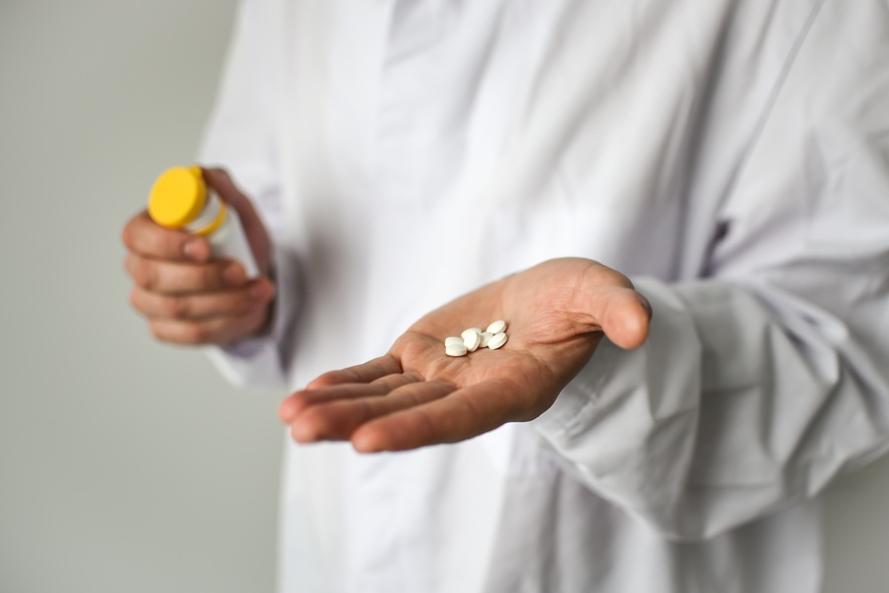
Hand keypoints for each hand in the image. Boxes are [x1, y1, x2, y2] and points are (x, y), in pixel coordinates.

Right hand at [123, 167, 275, 345]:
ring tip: (261, 289)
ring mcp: (150, 302)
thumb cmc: (237, 240)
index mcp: (147, 231)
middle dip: (204, 276)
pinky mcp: (167, 330)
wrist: (255, 277)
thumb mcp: (238, 210)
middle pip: (154, 277)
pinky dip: (227, 323)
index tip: (205, 247)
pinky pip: (191, 334)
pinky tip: (250, 309)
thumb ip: (221, 188)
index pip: (137, 237)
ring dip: (226, 301)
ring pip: (178, 309)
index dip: (167, 245)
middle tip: (242, 271)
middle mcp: (140, 267)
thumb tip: (203, 173)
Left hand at [279, 258, 650, 451]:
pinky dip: (345, 383)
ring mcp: (440, 377)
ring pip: (383, 397)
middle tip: (302, 431)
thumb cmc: (577, 301)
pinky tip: (307, 393)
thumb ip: (616, 309)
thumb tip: (641, 325)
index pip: (462, 417)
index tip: (369, 442)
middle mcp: (470, 393)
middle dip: (355, 423)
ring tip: (290, 418)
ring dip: (338, 407)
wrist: (548, 301)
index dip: (418, 428)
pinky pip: (377, 373)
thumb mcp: (600, 293)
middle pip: (408, 414)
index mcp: (513, 388)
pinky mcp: (419, 356)